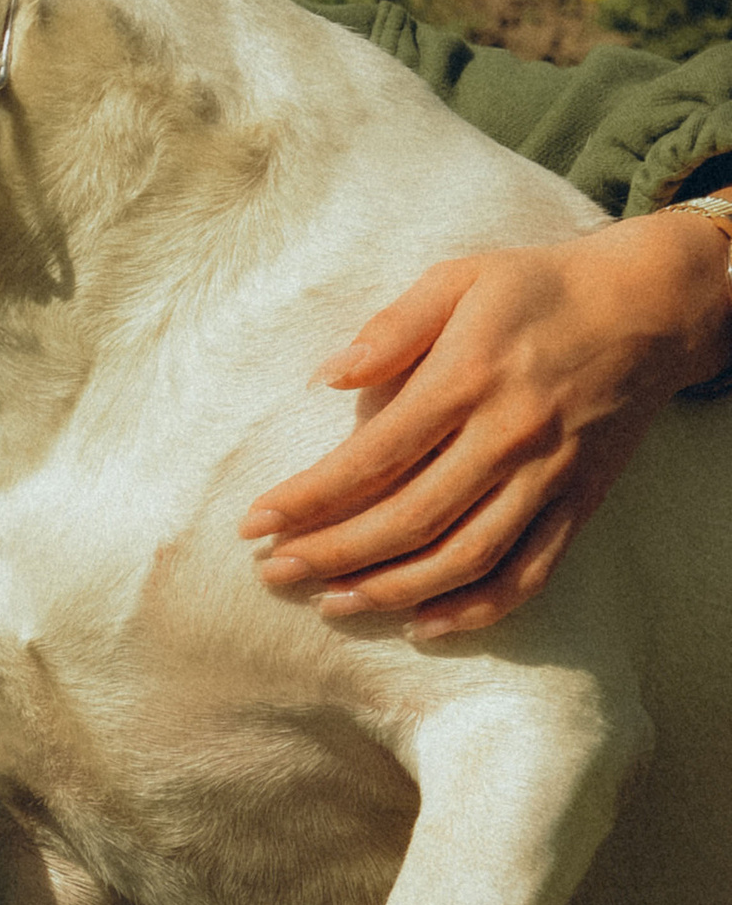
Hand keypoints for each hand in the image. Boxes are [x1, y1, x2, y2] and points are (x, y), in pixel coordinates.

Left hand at [240, 208, 731, 638]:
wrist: (649, 308)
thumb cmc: (536, 289)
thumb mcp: (458, 278)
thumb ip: (391, 327)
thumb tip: (327, 378)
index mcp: (468, 377)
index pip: (372, 457)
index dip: (308, 498)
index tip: (255, 523)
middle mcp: (509, 436)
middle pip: (410, 518)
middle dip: (333, 553)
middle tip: (274, 572)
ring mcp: (549, 476)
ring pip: (465, 557)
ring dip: (392, 591)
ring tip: (332, 603)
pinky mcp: (580, 503)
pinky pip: (529, 573)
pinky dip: (477, 610)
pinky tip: (423, 626)